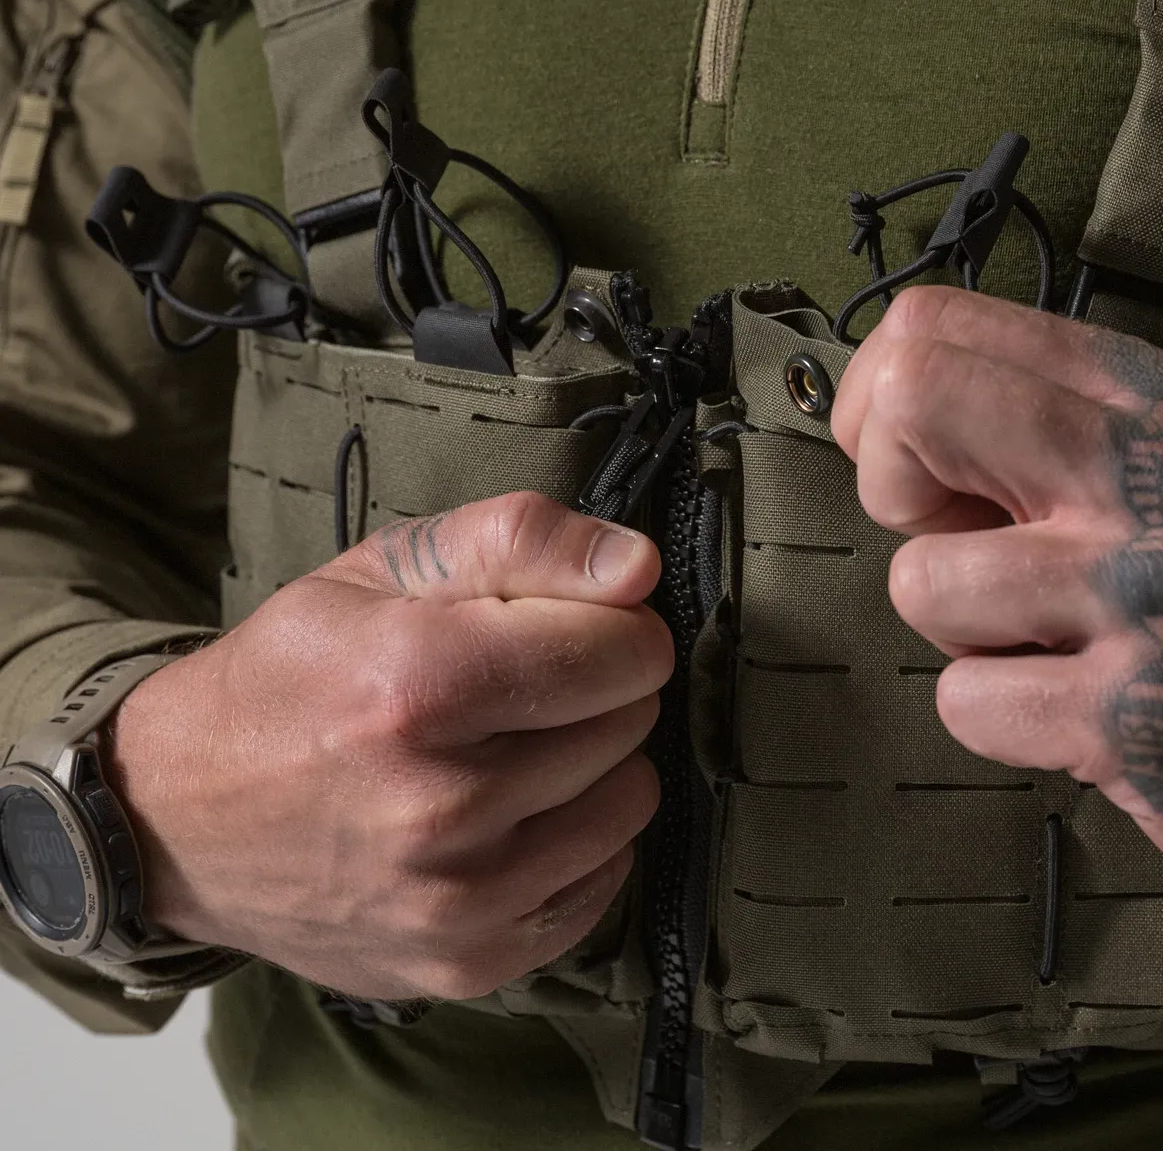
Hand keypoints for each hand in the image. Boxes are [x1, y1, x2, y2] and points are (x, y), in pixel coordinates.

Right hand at [105, 494, 670, 999]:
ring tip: (514, 749)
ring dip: (593, 765)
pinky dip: (576, 841)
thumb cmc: (295, 674)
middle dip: (596, 688)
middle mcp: (439, 807)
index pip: (620, 650)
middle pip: (629, 721)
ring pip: (629, 801)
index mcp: (416, 686)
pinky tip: (511, 817)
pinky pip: (603, 882)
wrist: (181, 821)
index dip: (614, 623)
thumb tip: (640, 565)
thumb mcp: (386, 568)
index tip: (572, 623)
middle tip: (522, 687)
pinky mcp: (467, 964)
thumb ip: (521, 541)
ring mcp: (454, 901)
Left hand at [832, 286, 1162, 893]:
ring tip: (1040, 634)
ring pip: (920, 581)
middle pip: (911, 398)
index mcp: (1132, 389)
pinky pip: (965, 701)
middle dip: (891, 484)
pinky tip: (1068, 702)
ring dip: (956, 626)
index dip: (877, 402)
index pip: (928, 328)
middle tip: (953, 534)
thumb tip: (879, 407)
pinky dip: (993, 715)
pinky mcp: (1132, 714)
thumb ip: (1033, 406)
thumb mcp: (1150, 443)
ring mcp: (1139, 590)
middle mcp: (1139, 469)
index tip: (916, 461)